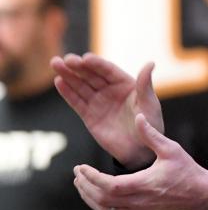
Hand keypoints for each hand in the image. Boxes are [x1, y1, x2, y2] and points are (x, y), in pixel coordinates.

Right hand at [51, 53, 162, 168]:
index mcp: (126, 84)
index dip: (97, 64)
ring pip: (81, 86)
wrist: (140, 151)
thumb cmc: (150, 125)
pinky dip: (67, 92)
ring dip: (68, 75)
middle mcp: (110, 90)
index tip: (85, 58)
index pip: (108, 71)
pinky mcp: (89, 115)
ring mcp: (98, 102)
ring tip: (56, 63)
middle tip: (66, 59)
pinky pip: (77, 102)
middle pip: (91, 75)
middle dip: (78, 66)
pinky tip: (59, 82)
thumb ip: (145, 85)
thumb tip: (150, 63)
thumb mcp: (149, 105)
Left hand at [72, 114, 207, 209]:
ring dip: (89, 198)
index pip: (108, 185)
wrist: (201, 196)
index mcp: (144, 185)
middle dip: (85, 187)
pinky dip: (100, 207)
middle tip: (78, 173)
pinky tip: (96, 196)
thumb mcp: (171, 150)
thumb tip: (138, 117)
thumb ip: (151, 135)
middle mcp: (139, 202)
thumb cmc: (187, 171)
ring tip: (82, 184)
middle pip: (101, 200)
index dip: (91, 177)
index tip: (81, 167)